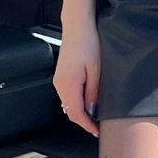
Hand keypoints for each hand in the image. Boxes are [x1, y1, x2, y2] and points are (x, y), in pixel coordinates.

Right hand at [53, 19, 100, 136]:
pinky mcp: (61, 75)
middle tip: (98, 126)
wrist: (78, 26)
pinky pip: (68, 94)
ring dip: (80, 111)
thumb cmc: (89, 43)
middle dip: (84, 120)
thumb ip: (93, 92)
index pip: (76, 114)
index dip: (86, 125)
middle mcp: (60, 85)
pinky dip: (77, 102)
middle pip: (70, 111)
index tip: (96, 131)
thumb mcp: (96, 70)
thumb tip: (92, 110)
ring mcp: (59, 80)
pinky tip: (88, 101)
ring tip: (96, 115)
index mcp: (68, 85)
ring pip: (69, 103)